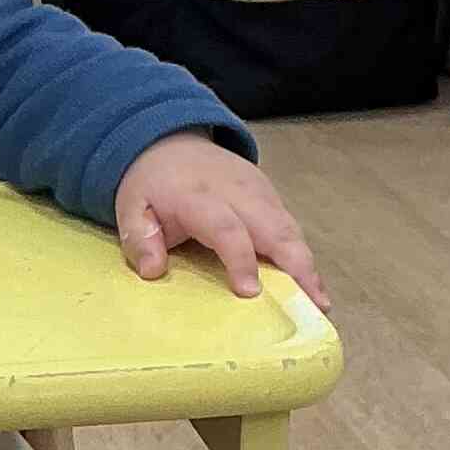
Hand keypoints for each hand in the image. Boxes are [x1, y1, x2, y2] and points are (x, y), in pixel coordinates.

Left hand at [112, 132, 326, 306]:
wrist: (171, 144)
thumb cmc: (151, 185)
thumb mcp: (131, 207)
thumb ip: (139, 238)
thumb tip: (152, 270)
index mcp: (201, 197)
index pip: (228, 229)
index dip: (241, 260)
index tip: (250, 292)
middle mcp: (239, 194)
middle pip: (276, 229)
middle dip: (297, 267)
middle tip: (312, 306)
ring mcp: (260, 193)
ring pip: (291, 230)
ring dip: (307, 266)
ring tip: (319, 302)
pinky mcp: (271, 198)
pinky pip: (291, 228)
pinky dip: (302, 256)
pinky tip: (309, 284)